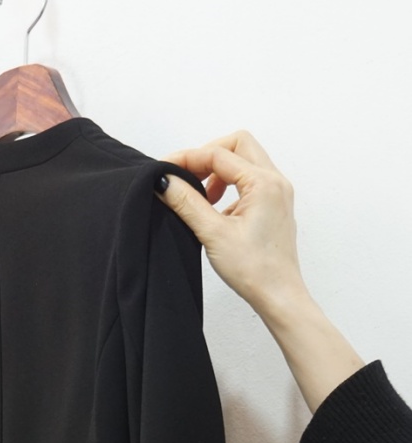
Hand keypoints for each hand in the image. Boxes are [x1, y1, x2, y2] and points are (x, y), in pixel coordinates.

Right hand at [157, 130, 307, 319]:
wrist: (278, 296)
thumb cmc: (254, 269)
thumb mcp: (212, 233)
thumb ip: (186, 201)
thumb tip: (164, 180)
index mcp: (264, 184)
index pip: (218, 155)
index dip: (187, 158)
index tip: (163, 170)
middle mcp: (275, 182)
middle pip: (237, 145)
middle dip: (207, 155)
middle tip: (185, 175)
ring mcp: (276, 193)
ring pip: (243, 161)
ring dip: (216, 171)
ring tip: (199, 195)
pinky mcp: (272, 205)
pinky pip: (247, 180)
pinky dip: (226, 185)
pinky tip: (213, 208)